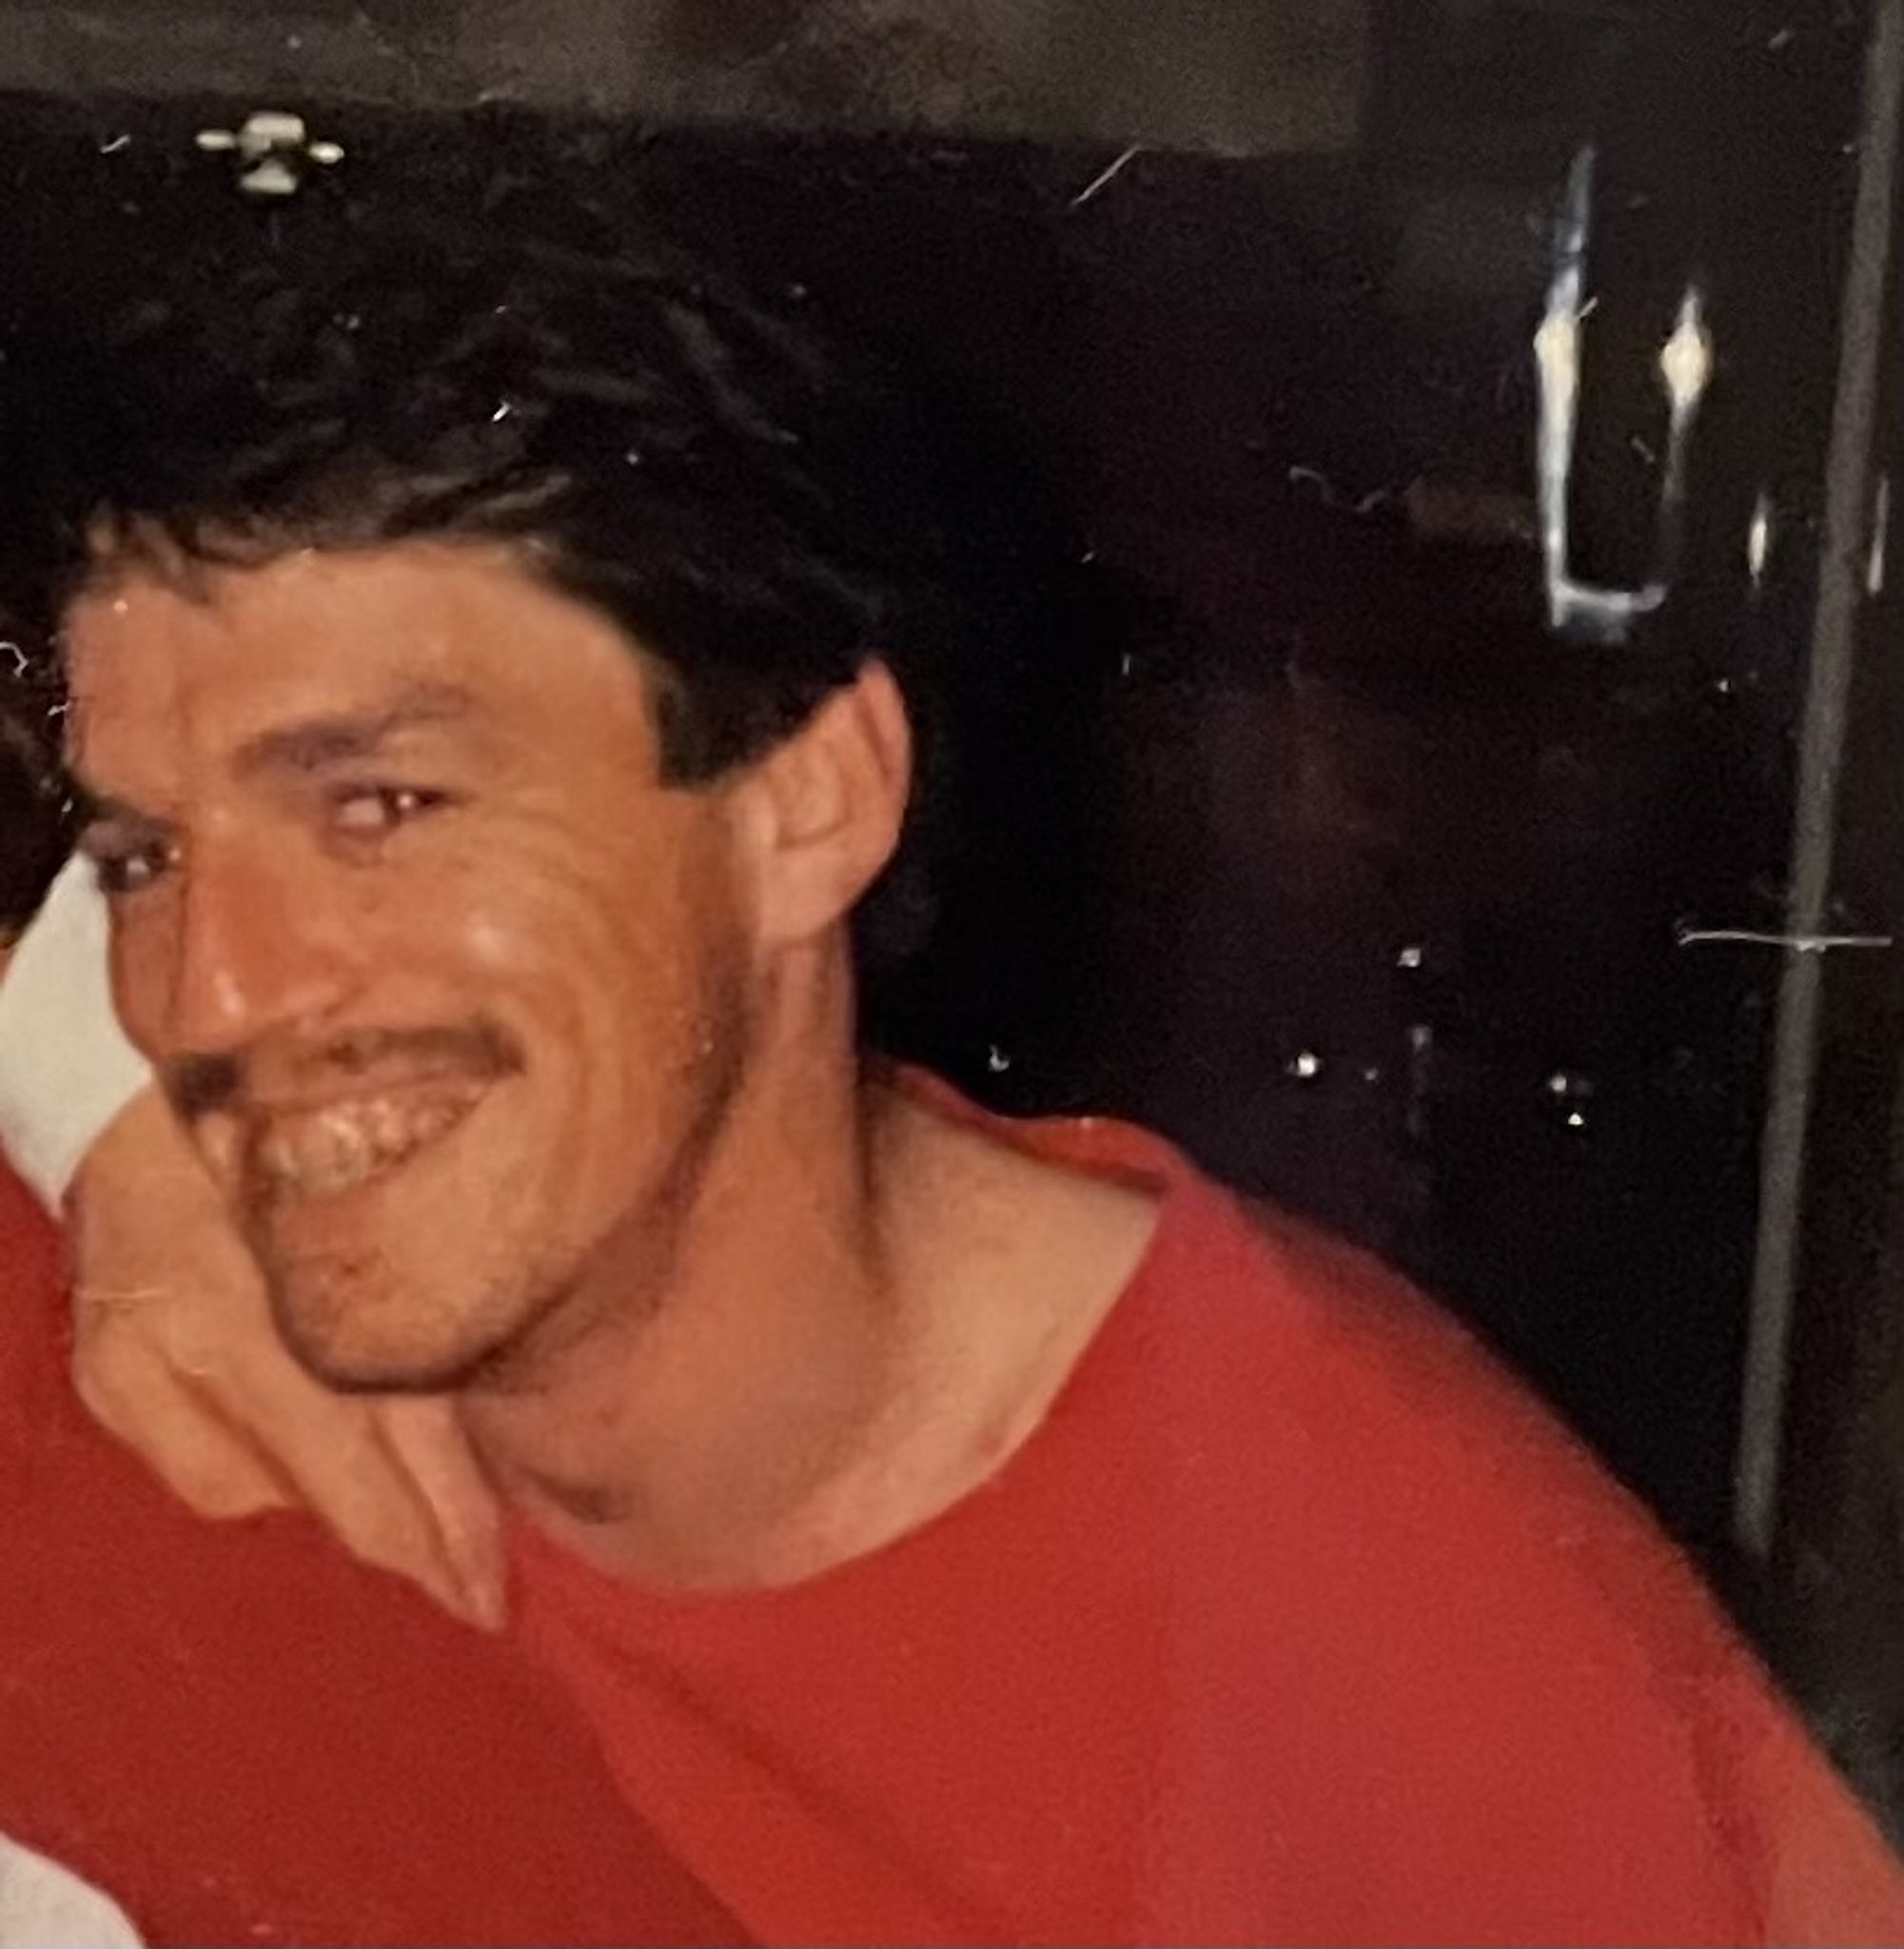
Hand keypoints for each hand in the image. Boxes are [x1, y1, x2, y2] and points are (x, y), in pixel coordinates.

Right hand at [65, 1088, 506, 1628]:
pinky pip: (205, 1471)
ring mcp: (140, 1365)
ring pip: (259, 1492)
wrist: (130, 1091)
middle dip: (410, 1539)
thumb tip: (500, 1411)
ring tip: (398, 1498)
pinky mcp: (107, 1379)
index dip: (444, 1518)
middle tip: (472, 1588)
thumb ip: (425, 1301)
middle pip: (330, 1474)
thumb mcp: (375, 1192)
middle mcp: (203, 1333)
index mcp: (286, 1284)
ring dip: (337, 1498)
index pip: (385, 1431)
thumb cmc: (284, 1124)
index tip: (490, 1589)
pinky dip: (262, 1474)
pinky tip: (301, 1453)